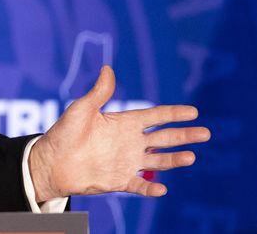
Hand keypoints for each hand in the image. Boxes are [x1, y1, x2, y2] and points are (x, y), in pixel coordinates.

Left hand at [28, 65, 210, 202]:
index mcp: (123, 123)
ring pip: (158, 162)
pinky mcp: (119, 181)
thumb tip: (108, 68)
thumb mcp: (81, 109)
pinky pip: (140, 185)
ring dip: (174, 160)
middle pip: (164, 138)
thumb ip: (99, 93)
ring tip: (191, 156)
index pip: (155, 117)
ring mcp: (126, 162)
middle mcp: (129, 142)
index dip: (173, 114)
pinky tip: (163, 188)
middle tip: (205, 133)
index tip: (194, 112)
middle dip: (184, 135)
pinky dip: (152, 188)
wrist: (51, 161)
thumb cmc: (64, 132)